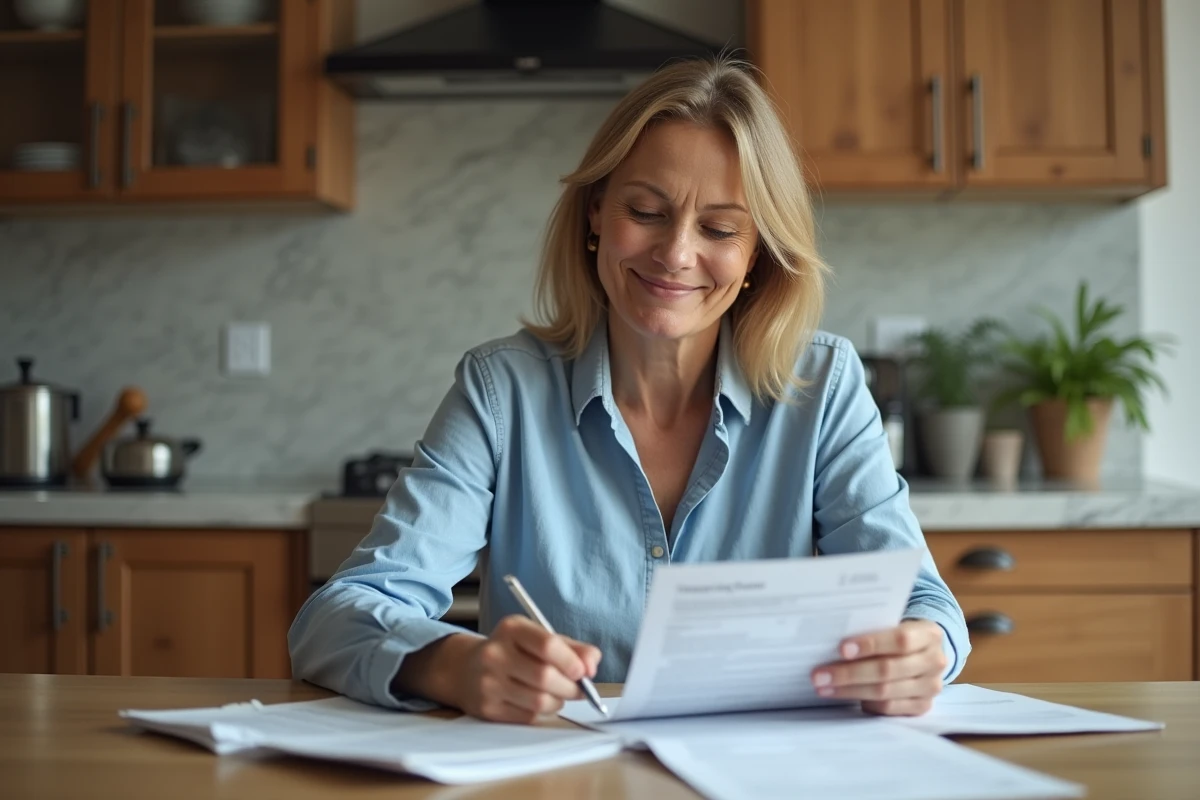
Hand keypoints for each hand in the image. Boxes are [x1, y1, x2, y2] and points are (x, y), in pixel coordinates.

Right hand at [458, 615, 601, 724]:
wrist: (465, 669)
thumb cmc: (513, 651)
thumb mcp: (538, 638)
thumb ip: (572, 648)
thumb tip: (593, 664)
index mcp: (511, 629)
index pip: (547, 645)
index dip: (571, 661)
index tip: (584, 671)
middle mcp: (495, 653)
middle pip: (546, 677)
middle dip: (571, 687)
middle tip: (579, 688)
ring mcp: (488, 682)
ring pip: (540, 701)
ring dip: (559, 701)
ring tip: (558, 694)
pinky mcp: (487, 708)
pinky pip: (528, 716)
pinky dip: (542, 712)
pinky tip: (538, 701)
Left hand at [810, 619, 946, 715]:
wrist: (923, 652)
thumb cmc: (897, 634)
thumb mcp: (893, 624)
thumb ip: (871, 628)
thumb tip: (829, 639)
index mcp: (929, 633)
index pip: (900, 640)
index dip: (870, 644)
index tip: (841, 649)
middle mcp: (934, 661)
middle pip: (888, 670)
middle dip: (849, 673)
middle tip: (819, 674)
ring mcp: (930, 686)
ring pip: (885, 692)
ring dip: (849, 690)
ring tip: (823, 687)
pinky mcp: (923, 706)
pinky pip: (889, 708)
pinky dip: (864, 702)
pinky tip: (844, 696)